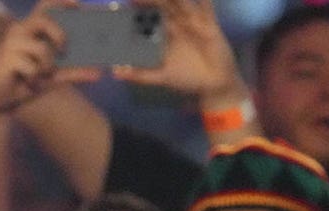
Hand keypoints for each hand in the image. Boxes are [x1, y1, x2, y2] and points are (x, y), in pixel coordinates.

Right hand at [0, 0, 99, 114]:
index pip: (45, 6)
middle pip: (43, 20)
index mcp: (31, 29)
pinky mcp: (7, 59)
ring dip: (46, 68)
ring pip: (42, 50)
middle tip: (65, 50)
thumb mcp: (54, 76)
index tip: (77, 4)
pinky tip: (26, 83)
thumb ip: (74, 72)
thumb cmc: (27, 82)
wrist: (2, 101)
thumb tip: (98, 72)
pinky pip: (33, 68)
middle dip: (59, 34)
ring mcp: (11, 44)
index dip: (60, 2)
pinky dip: (35, 79)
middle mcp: (19, 31)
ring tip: (38, 77)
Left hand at [112, 0, 246, 108]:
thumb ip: (139, 74)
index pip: (150, 16)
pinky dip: (204, 0)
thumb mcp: (161, 77)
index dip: (140, 6)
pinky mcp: (210, 25)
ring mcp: (193, 22)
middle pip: (164, 5)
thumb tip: (115, 73)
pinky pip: (206, 8)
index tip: (128, 1)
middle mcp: (177, 24)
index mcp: (164, 34)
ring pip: (182, 3)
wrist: (213, 84)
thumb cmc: (186, 78)